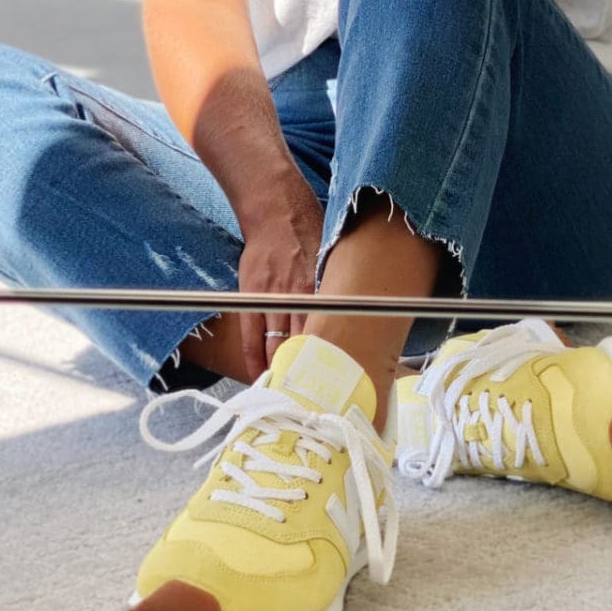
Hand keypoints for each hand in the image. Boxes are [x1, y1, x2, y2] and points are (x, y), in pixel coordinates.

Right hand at [234, 175, 325, 382]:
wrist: (277, 209)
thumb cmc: (311, 231)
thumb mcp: (333, 260)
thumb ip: (339, 288)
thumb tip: (360, 309)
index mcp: (324, 290)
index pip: (332, 335)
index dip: (335, 363)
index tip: (339, 385)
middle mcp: (300, 297)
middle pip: (307, 345)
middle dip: (310, 375)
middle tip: (315, 401)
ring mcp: (273, 298)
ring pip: (279, 345)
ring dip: (283, 372)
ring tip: (288, 396)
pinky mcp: (252, 296)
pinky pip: (251, 336)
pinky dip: (255, 358)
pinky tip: (260, 376)